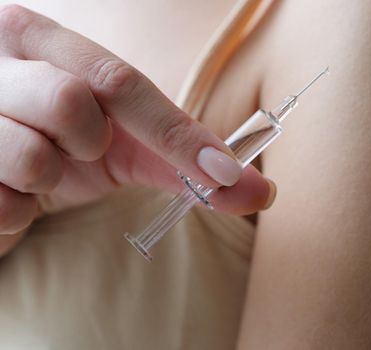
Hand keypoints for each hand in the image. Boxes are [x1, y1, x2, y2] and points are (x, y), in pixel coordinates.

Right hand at [0, 5, 274, 253]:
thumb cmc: (58, 147)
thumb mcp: (118, 141)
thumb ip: (182, 161)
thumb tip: (259, 192)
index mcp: (42, 40)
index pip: (119, 79)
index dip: (176, 133)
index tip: (225, 174)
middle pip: (71, 101)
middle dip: (89, 142)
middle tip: (77, 146)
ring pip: (30, 155)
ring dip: (50, 177)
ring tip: (37, 169)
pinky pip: (0, 204)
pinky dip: (17, 210)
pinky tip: (7, 192)